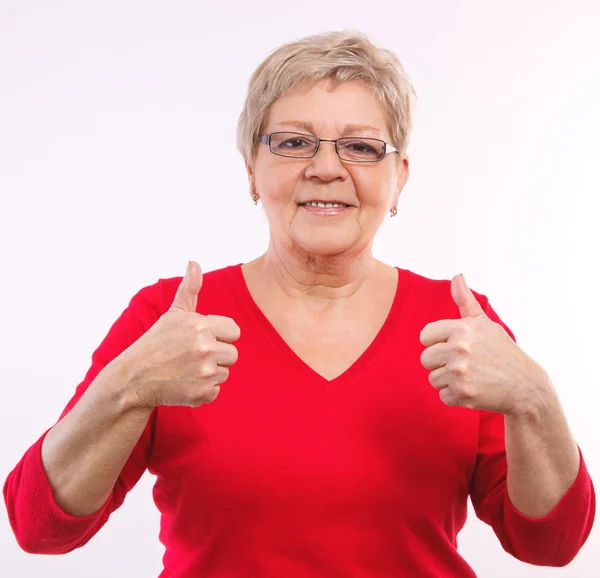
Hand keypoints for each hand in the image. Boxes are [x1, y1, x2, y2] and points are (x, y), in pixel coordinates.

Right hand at [120, 261, 240, 408]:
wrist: (133, 379)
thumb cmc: (156, 344)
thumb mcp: (173, 315)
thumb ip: (189, 289)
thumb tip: (194, 262)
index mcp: (200, 326)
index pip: (234, 331)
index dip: (219, 335)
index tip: (200, 339)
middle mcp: (205, 348)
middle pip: (233, 354)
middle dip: (216, 355)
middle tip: (190, 357)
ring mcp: (204, 372)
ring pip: (225, 372)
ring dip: (210, 373)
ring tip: (186, 369)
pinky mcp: (203, 394)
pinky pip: (217, 390)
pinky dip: (203, 390)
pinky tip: (184, 383)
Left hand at [419, 274, 547, 414]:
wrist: (526, 386)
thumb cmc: (501, 352)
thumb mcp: (485, 324)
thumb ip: (466, 301)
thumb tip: (457, 276)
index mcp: (462, 328)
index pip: (425, 336)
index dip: (437, 344)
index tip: (455, 347)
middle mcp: (460, 348)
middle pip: (425, 359)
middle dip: (441, 364)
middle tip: (466, 365)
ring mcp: (460, 372)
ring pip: (433, 379)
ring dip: (449, 381)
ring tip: (473, 377)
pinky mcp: (463, 393)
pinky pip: (442, 396)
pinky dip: (456, 397)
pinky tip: (475, 390)